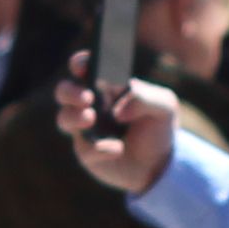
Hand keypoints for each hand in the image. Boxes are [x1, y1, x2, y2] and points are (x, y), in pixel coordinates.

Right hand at [56, 66, 186, 195]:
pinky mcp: (87, 153)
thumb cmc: (158, 127)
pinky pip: (84, 149)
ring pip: (64, 118)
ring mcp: (86, 129)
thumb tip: (118, 111)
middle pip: (64, 91)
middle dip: (70, 92)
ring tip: (90, 119)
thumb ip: (145, 98)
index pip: (84, 67)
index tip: (83, 66)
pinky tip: (117, 149)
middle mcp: (91, 104)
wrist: (160, 164)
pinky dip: (99, 148)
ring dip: (74, 117)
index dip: (79, 63)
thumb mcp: (164, 106)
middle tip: (87, 98)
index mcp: (106, 85)